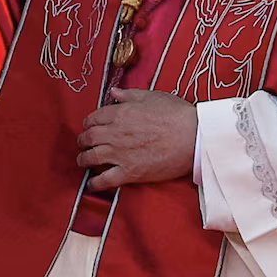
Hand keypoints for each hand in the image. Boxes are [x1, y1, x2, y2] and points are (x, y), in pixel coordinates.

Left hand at [76, 88, 197, 190]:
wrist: (193, 137)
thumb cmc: (176, 114)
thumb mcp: (152, 96)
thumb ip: (128, 95)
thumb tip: (113, 92)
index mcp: (119, 113)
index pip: (94, 118)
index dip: (89, 123)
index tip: (90, 126)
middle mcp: (115, 133)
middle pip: (88, 138)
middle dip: (83, 141)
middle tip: (83, 143)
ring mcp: (120, 154)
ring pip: (91, 157)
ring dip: (83, 159)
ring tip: (83, 161)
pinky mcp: (130, 172)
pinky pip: (106, 179)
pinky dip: (95, 183)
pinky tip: (91, 184)